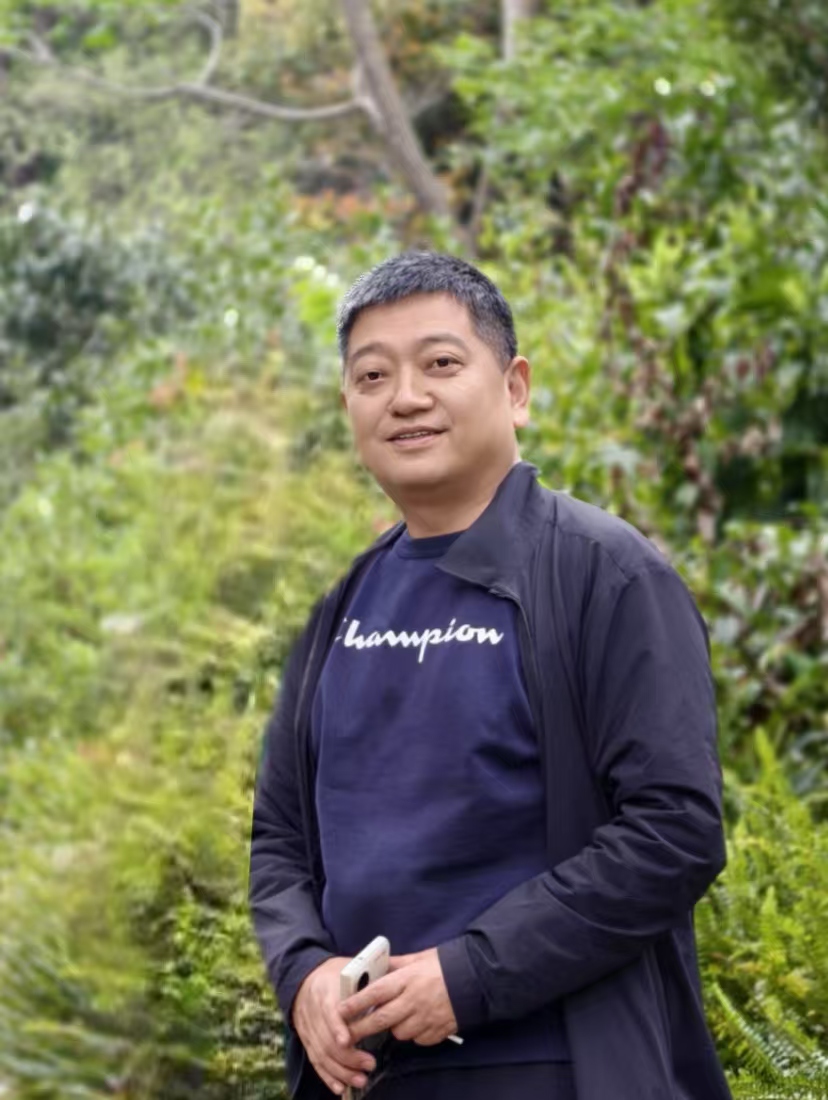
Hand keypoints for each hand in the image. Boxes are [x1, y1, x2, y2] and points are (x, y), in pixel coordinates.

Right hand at [292, 957, 376, 1095]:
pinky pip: (315, 1061)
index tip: (348, 1040)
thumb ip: (368, 978)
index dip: (337, 1027)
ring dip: (341, 1070)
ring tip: (361, 1079)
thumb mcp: (349, 968)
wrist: (305, 977)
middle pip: (326, 1039)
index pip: (329, 1011)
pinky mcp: (306, 1040)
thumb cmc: (336, 973)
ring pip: (321, 1054)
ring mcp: (307, 1028)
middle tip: (369, 1064)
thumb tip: (394, 977)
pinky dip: (327, 1076)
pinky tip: (340, 1087)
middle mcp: (312, 1011)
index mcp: (325, 990)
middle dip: (347, 1056)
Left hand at [340, 948, 457, 1046]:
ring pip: (398, 1033)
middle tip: (348, 1033)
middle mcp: (413, 1001)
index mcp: (407, 980)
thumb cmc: (445, 965)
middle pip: (380, 1020)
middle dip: (361, 1028)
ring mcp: (425, 1019)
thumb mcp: (419, 958)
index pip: (375, 994)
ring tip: (397, 1017)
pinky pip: (417, 1039)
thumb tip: (378, 964)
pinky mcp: (436, 1032)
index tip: (341, 1010)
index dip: (356, 1003)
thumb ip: (397, 964)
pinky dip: (414, 1033)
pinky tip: (417, 1022)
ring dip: (393, 1028)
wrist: (476, 979)